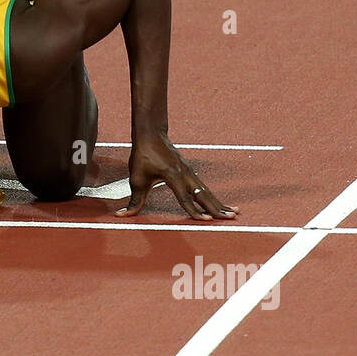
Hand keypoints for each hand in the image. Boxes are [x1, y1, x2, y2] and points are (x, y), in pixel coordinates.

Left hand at [118, 131, 236, 219]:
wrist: (151, 134)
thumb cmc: (143, 156)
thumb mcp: (136, 179)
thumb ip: (134, 200)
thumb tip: (122, 215)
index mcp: (173, 176)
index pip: (185, 198)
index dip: (194, 211)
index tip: (205, 220)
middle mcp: (185, 174)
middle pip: (204, 195)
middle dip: (217, 208)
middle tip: (231, 218)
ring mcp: (190, 173)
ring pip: (207, 192)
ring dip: (220, 203)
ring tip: (234, 213)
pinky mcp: (190, 173)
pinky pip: (204, 188)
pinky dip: (213, 197)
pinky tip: (221, 205)